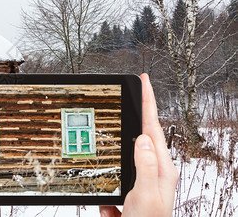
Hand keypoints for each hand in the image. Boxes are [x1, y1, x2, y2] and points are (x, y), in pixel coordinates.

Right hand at [99, 74, 178, 216]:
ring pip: (131, 148)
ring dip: (126, 134)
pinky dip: (116, 168)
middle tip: (137, 90)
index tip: (144, 81)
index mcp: (161, 168)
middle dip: (140, 110)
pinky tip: (116, 172)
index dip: (148, 102)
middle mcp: (155, 170)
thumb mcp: (146, 196)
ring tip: (128, 115)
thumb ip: (145, 166)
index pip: (153, 127)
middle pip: (145, 132)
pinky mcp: (132, 186)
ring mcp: (144, 178)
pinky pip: (122, 169)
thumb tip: (142, 138)